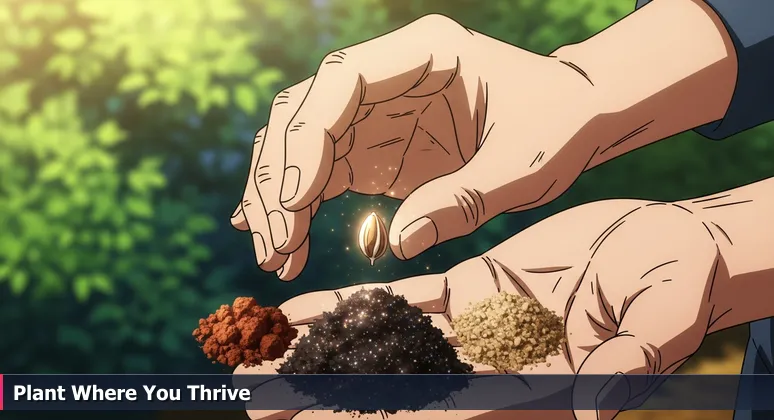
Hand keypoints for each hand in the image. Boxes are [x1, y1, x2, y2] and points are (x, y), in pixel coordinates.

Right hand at [230, 14, 605, 279]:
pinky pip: (320, 170)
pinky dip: (299, 205)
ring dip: (279, 196)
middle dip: (280, 177)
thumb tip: (398, 242)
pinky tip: (284, 241)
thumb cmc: (557, 127)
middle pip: (304, 111)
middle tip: (276, 243)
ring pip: (300, 142)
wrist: (572, 118)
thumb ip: (464, 200)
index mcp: (424, 52)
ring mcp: (375, 109)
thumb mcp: (525, 166)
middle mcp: (388, 74)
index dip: (308, 137)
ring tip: (275, 255)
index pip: (340, 81)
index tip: (296, 199)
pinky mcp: (375, 144)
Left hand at [234, 197, 734, 419]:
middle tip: (255, 407)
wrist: (664, 246)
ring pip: (385, 347)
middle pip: (398, 390)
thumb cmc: (677, 283)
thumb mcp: (659, 322)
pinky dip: (352, 307)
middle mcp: (488, 368)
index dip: (387, 414)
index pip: (448, 408)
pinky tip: (302, 312)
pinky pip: (401, 301)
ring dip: (322, 355)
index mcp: (530, 386)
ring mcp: (473, 330)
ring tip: (256, 360)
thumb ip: (626, 365)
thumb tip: (595, 411)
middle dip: (328, 400)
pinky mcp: (469, 291)